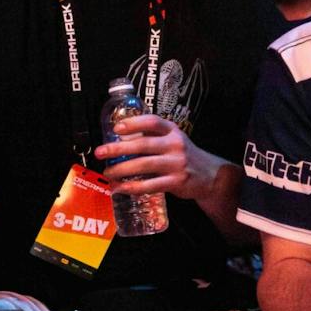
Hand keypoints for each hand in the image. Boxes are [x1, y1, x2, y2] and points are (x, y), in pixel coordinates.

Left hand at [93, 113, 212, 199]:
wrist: (209, 175)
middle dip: (118, 149)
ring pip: (144, 165)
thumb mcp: (170, 139)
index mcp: (172, 131)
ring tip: (108, 172)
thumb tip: (117, 139)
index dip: (133, 123)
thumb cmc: (181, 155)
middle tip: (100, 152)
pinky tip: (120, 188)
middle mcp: (175, 145)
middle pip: (143, 144)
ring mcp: (177, 163)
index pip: (152, 122)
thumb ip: (149, 136)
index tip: (116, 128)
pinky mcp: (177, 181)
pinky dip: (133, 187)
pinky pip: (151, 184)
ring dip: (121, 170)